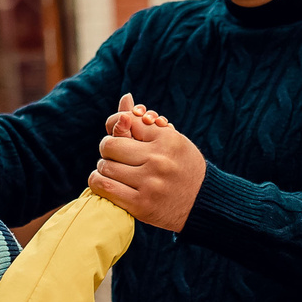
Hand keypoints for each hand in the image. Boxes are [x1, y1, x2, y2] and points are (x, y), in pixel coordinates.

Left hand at [90, 92, 205, 231]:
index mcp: (167, 139)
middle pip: (110, 145)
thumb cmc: (183, 165)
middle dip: (108, 149)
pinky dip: (98, 183)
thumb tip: (125, 97)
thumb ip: (145, 122)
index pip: (126, 121)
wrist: (203, 201)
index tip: (121, 134)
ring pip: (105, 166)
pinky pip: (104, 187)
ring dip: (103, 168)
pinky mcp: (141, 204)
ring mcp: (149, 183)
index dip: (117, 125)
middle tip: (114, 155)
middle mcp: (158, 160)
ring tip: (112, 170)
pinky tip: (105, 181)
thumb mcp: (171, 139)